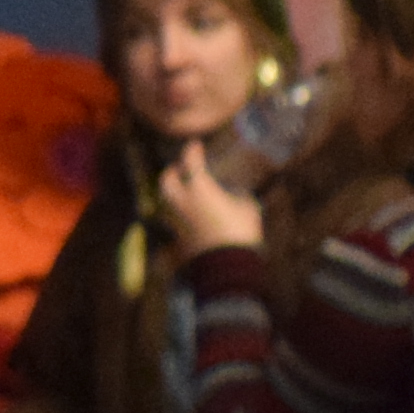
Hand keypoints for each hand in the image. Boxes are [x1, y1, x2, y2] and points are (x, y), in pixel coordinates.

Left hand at [152, 141, 262, 262]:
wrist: (227, 267)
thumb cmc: (240, 233)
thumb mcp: (246, 208)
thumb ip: (236, 196)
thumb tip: (233, 193)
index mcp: (199, 189)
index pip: (190, 162)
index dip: (192, 151)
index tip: (195, 145)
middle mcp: (182, 201)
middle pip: (167, 180)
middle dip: (173, 171)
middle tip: (183, 169)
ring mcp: (176, 220)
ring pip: (166, 198)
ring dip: (173, 191)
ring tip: (186, 190)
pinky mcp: (177, 236)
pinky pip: (173, 217)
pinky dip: (179, 210)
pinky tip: (191, 212)